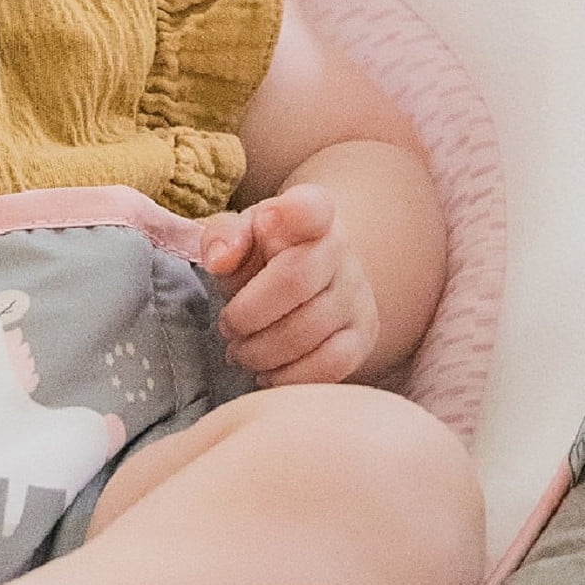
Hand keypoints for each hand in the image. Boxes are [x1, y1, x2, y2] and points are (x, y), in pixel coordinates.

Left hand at [197, 185, 377, 386]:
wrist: (312, 273)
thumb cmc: (264, 254)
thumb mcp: (239, 235)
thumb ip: (222, 238)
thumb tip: (220, 260)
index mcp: (309, 213)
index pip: (311, 207)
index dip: (292, 212)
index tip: (267, 219)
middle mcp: (341, 249)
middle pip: (295, 282)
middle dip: (247, 314)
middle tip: (227, 327)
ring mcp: (357, 293)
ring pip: (309, 331)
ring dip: (261, 352)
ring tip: (242, 352)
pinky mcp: (364, 334)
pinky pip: (331, 365)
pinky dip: (290, 377)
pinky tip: (268, 373)